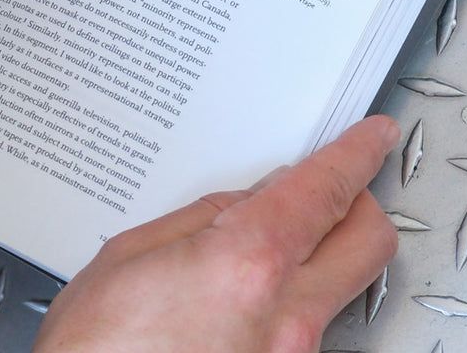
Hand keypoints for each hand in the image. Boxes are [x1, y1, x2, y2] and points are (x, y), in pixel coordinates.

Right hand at [32, 115, 399, 352]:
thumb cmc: (94, 352)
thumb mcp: (131, 256)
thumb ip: (205, 218)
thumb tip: (251, 200)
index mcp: (247, 265)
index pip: (328, 189)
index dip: (358, 151)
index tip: (372, 136)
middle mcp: (287, 320)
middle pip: (369, 240)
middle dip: (360, 203)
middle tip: (334, 185)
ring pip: (341, 286)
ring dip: (318, 256)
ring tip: (259, 251)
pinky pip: (309, 324)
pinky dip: (290, 298)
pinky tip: (242, 298)